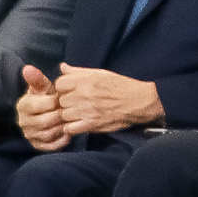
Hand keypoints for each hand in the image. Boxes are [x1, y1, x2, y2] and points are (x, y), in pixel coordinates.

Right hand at [16, 65, 69, 151]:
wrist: (48, 111)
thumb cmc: (47, 96)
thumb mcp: (43, 86)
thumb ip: (37, 78)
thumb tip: (27, 68)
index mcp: (23, 105)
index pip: (42, 104)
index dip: (56, 102)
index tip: (62, 98)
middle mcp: (23, 122)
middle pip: (46, 121)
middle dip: (60, 116)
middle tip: (68, 111)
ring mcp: (29, 134)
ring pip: (49, 134)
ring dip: (62, 127)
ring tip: (69, 121)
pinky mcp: (37, 145)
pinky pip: (51, 146)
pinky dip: (61, 140)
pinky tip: (68, 133)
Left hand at [48, 66, 163, 137]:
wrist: (138, 101)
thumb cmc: (120, 86)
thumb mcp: (100, 73)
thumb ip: (79, 71)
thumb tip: (63, 67)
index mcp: (85, 80)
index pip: (59, 84)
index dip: (63, 89)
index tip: (69, 92)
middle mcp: (84, 94)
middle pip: (60, 100)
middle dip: (66, 102)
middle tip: (75, 104)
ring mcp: (87, 110)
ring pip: (64, 115)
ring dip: (69, 116)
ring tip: (78, 114)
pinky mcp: (91, 124)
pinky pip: (70, 129)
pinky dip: (71, 128)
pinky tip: (78, 124)